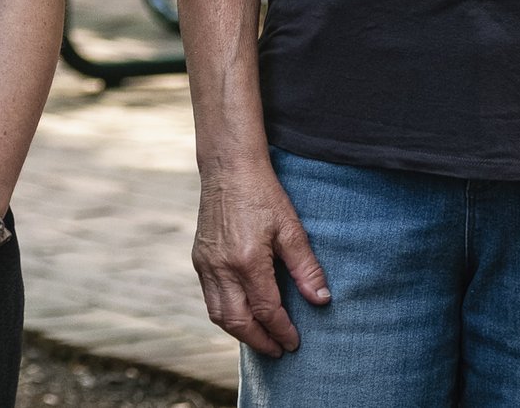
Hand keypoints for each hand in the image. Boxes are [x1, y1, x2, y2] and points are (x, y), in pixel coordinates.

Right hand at [192, 160, 328, 357]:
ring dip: (240, 331)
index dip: (282, 331)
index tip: (294, 343)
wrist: (228, 168)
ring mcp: (206, 263)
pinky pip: (210, 297)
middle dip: (259, 340)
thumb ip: (306, 268)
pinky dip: (226, 313)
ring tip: (261, 338)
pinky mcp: (199, 258)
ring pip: (218, 313)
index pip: (266, 310)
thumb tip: (321, 301)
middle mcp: (221, 267)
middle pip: (237, 321)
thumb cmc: (263, 195)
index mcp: (247, 261)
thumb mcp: (292, 229)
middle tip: (278, 350)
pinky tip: (242, 313)